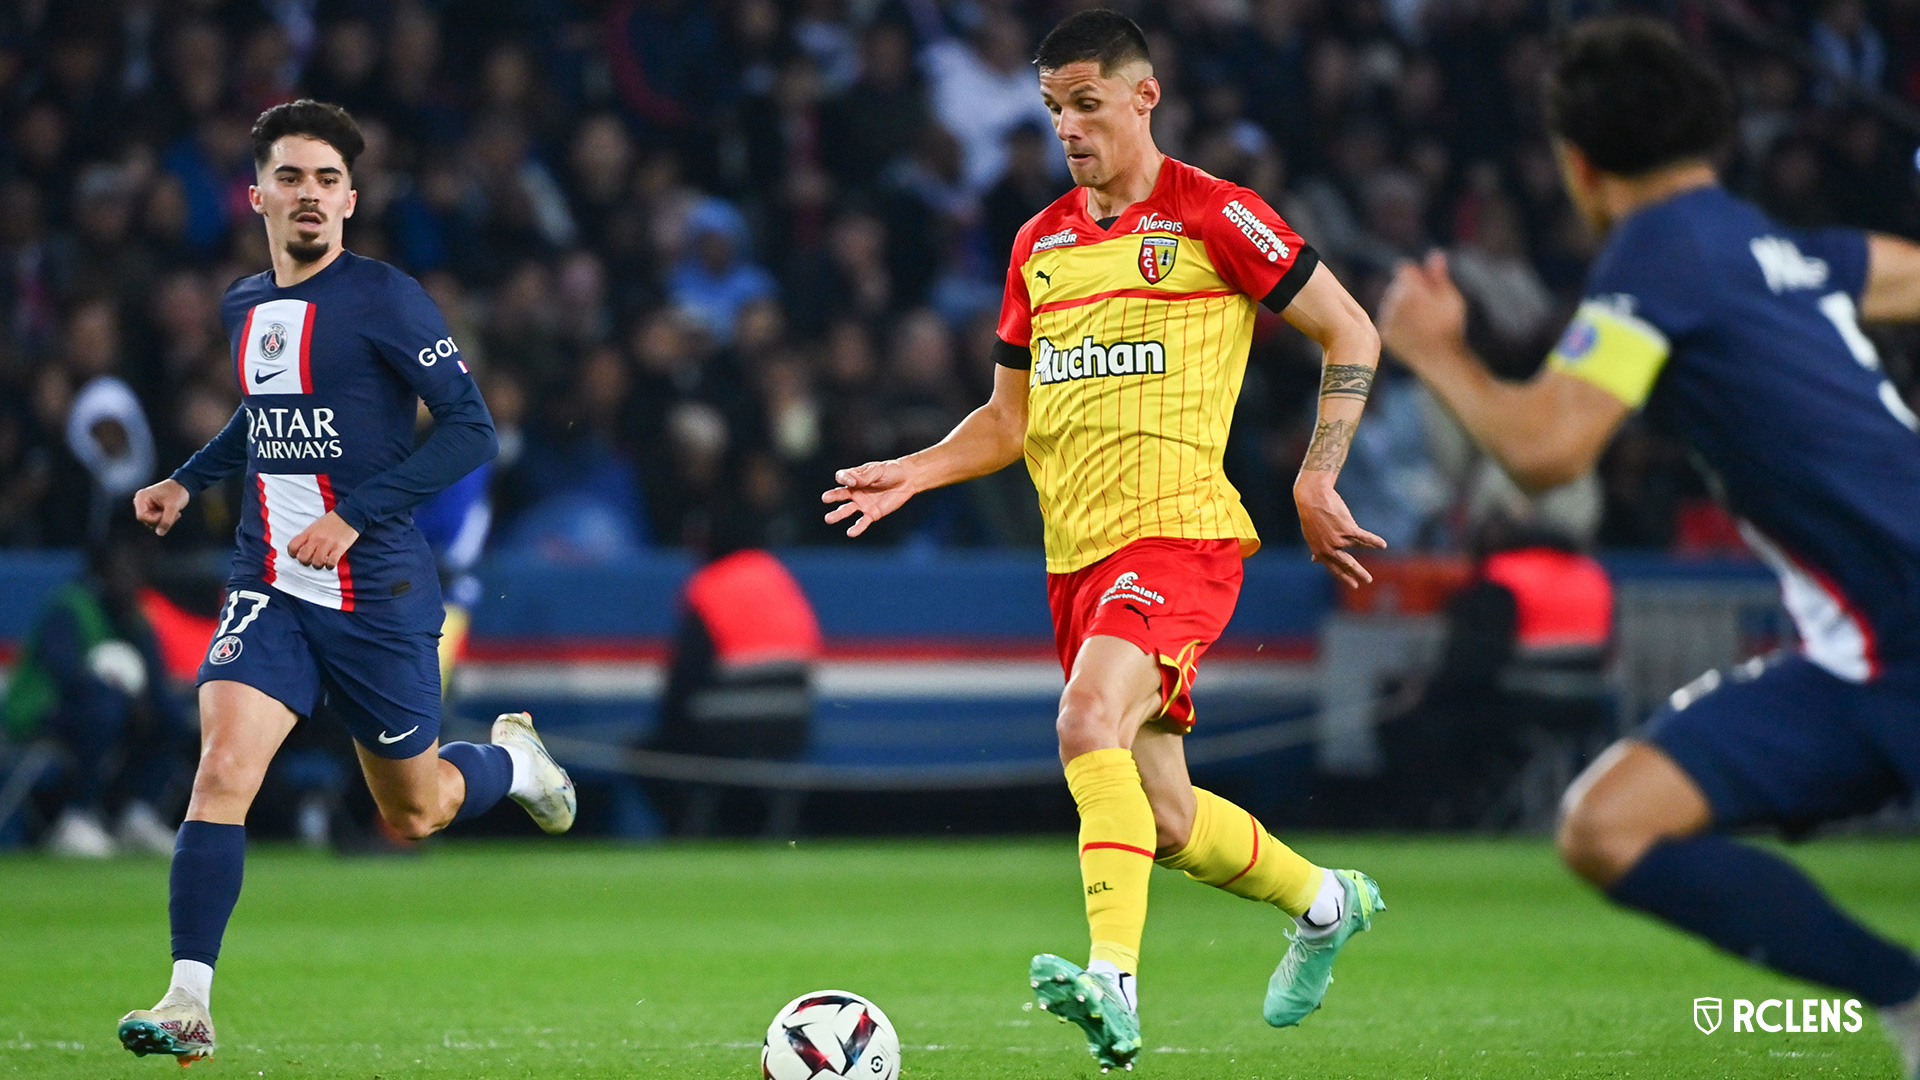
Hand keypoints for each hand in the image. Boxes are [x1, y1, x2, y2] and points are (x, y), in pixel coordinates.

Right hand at [132, 479, 189, 535]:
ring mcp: (145, 506)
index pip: (142, 516)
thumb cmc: (177, 492)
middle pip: (147, 520)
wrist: (183, 485)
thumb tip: (160, 533)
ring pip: (152, 522)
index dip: (155, 519)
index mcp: (142, 497)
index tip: (167, 514)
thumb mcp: (173, 507)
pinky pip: (156, 520)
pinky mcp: (151, 509)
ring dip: (165, 520)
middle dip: (161, 520)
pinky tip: (173, 513)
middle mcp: (140, 501)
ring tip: (175, 512)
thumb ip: (167, 520)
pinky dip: (165, 519)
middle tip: (174, 514)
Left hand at [287, 511, 359, 569]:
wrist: (349, 515)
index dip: (293, 554)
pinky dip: (330, 565)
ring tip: (323, 561)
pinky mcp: (339, 548)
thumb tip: (301, 548)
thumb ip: (307, 536)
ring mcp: (328, 544)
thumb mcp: (315, 526)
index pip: (292, 547)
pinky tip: (331, 562)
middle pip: (303, 558)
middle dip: (306, 562)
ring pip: (316, 563)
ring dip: (319, 565)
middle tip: (312, 560)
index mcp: (309, 532)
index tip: (299, 554)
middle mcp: (316, 539)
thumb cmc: (331, 521)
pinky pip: (331, 562)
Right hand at [821, 460, 917, 537]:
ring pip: (847, 510)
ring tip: (829, 518)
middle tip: (825, 498)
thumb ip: (865, 476)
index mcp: (855, 478)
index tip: (851, 481)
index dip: (844, 479)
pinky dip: (857, 527)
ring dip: (838, 514)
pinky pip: (862, 522)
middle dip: (833, 496)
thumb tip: (850, 481)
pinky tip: (850, 532)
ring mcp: (862, 503)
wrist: (907, 480)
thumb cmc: (891, 471)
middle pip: (840, 494)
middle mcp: (855, 491)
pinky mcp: (872, 514)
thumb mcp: (878, 470)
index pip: (843, 478)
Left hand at [1293, 472, 1386, 588]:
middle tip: (1368, 580)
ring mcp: (1338, 539)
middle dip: (1358, 573)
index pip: (1334, 569)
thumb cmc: (1311, 516)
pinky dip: (1374, 541)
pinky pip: (1364, 538)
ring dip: (1370, 546)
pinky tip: (1383, 545)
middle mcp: (1329, 548)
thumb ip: (1317, 549)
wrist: (1312, 498)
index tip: (1354, 585)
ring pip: (1358, 546)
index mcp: (1320, 551)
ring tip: (1382, 547)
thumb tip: (1314, 560)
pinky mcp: (1347, 529)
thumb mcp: (1311, 536)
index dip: (1345, 577)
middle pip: (1347, 564)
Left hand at [1378, 250, 1468, 373]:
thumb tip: (1435, 254)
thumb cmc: (1449, 325)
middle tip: (1427, 309)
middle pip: (1398, 286)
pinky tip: (1412, 332)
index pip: (1404, 269)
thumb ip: (1438, 275)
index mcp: (1411, 287)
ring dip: (1402, 308)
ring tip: (1421, 323)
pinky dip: (1397, 323)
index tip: (1425, 287)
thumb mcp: (1450, 297)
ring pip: (1391, 303)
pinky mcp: (1384, 331)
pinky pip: (1388, 320)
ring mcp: (1387, 316)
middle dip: (1410, 292)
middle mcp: (1394, 300)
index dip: (1416, 276)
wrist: (1438, 357)